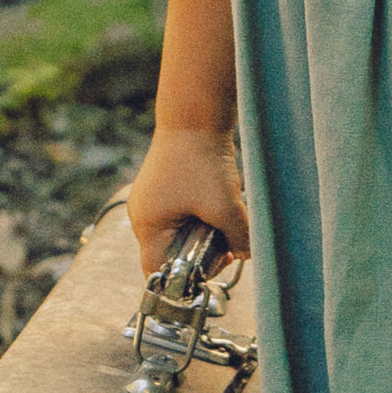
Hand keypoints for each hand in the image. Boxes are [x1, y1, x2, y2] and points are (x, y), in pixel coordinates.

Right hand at [128, 123, 250, 281]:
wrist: (197, 115)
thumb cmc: (202, 161)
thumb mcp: (225, 207)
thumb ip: (237, 238)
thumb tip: (246, 255)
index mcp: (147, 225)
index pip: (157, 270)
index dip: (184, 277)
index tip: (211, 269)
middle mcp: (145, 215)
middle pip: (172, 252)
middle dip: (201, 252)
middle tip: (228, 244)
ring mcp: (155, 199)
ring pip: (182, 231)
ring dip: (206, 231)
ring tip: (227, 219)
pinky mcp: (168, 186)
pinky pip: (186, 212)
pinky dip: (205, 214)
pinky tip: (221, 203)